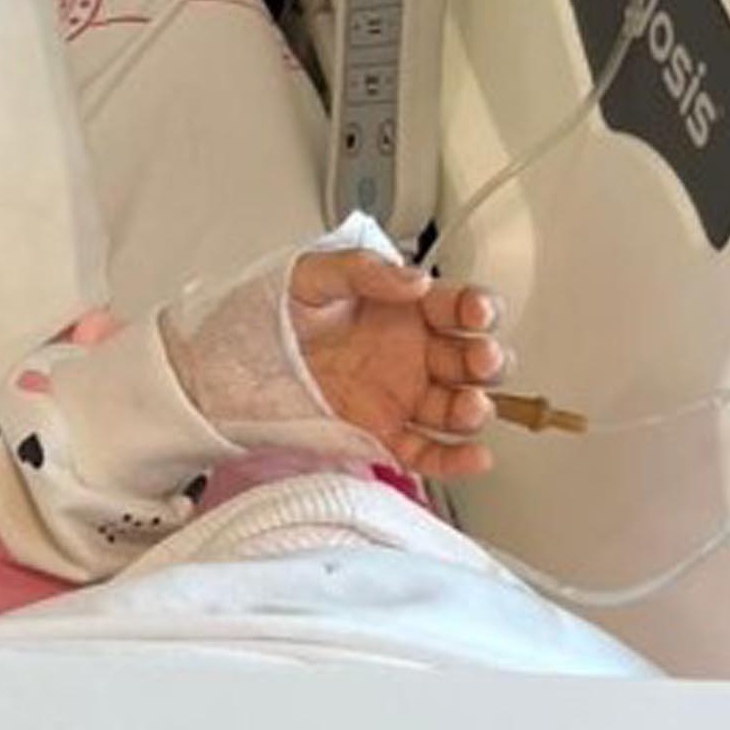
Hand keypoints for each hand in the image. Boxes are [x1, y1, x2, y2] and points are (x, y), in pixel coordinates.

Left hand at [288, 251, 503, 477]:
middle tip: (481, 357)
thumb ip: (362, 270)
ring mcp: (404, 396)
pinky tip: (475, 456)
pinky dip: (454, 459)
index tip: (477, 312)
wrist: (241, 360)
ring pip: (458, 407)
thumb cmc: (281, 312)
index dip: (478, 308)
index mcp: (409, 311)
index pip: (460, 307)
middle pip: (473, 360)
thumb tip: (413, 280)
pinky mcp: (384, 432)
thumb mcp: (314, 275)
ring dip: (474, 409)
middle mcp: (416, 354)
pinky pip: (427, 451)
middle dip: (487, 359)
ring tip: (470, 406)